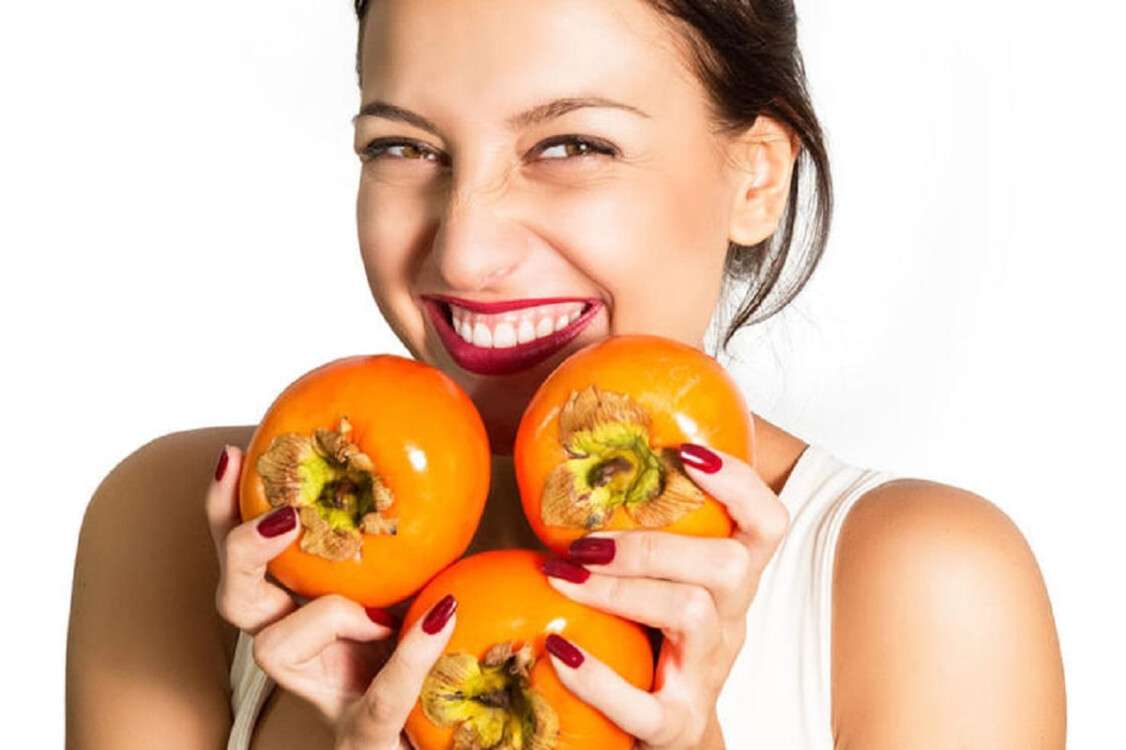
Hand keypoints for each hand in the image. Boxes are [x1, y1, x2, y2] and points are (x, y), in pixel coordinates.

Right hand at [205, 444, 456, 749]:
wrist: (439, 741)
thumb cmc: (425, 660)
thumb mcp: (413, 591)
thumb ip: (405, 549)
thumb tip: (427, 471)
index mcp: (301, 613)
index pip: (246, 559)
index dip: (226, 511)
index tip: (232, 454)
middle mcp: (296, 655)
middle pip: (233, 600)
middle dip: (244, 551)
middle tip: (286, 518)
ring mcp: (323, 698)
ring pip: (274, 647)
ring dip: (328, 612)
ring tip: (380, 614)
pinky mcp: (361, 737)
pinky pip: (379, 696)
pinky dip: (411, 653)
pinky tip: (443, 614)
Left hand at [540, 443, 789, 749]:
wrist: (666, 733)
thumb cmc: (650, 639)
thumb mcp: (658, 580)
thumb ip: (636, 526)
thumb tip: (571, 448)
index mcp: (731, 580)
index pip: (768, 523)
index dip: (740, 483)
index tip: (684, 451)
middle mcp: (732, 623)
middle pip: (727, 565)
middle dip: (651, 543)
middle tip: (584, 539)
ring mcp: (708, 676)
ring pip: (691, 614)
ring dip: (618, 589)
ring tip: (560, 577)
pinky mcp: (678, 726)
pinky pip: (647, 707)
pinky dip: (599, 678)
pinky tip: (559, 650)